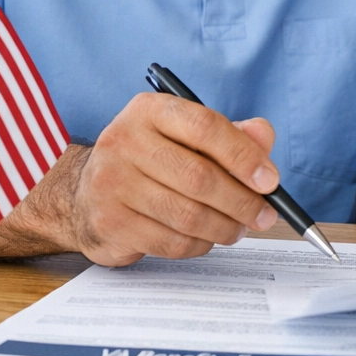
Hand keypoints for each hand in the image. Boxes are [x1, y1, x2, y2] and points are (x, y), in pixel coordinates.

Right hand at [67, 93, 281, 265]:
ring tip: (239, 228)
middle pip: (199, 177)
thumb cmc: (150, 161)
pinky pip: (171, 242)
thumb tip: (263, 136)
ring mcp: (112, 184)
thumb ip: (230, 134)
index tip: (270, 180)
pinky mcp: (109, 223)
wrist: (85, 194)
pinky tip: (206, 237)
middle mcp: (124, 141)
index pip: (204, 126)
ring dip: (225, 227)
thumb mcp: (186, 136)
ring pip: (188, 215)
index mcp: (149, 110)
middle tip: (265, 215)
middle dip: (242, 201)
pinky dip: (200, 244)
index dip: (243, 155)